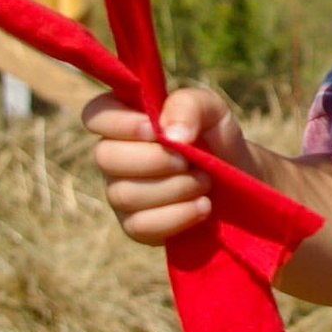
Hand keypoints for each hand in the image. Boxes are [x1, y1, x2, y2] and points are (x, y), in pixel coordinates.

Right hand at [83, 85, 252, 245]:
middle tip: (188, 160)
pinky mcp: (135, 225)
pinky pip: (140, 226)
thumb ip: (188, 105)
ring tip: (204, 181)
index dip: (117, 122)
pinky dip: (177, 216)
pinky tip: (203, 206)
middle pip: (105, 157)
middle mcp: (115, 156)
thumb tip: (169, 133)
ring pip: (124, 194)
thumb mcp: (211, 109)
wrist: (236, 177)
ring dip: (174, 187)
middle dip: (154, 159)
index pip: (95, 114)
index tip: (153, 129)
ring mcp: (120, 193)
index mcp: (127, 119)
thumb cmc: (215, 137)